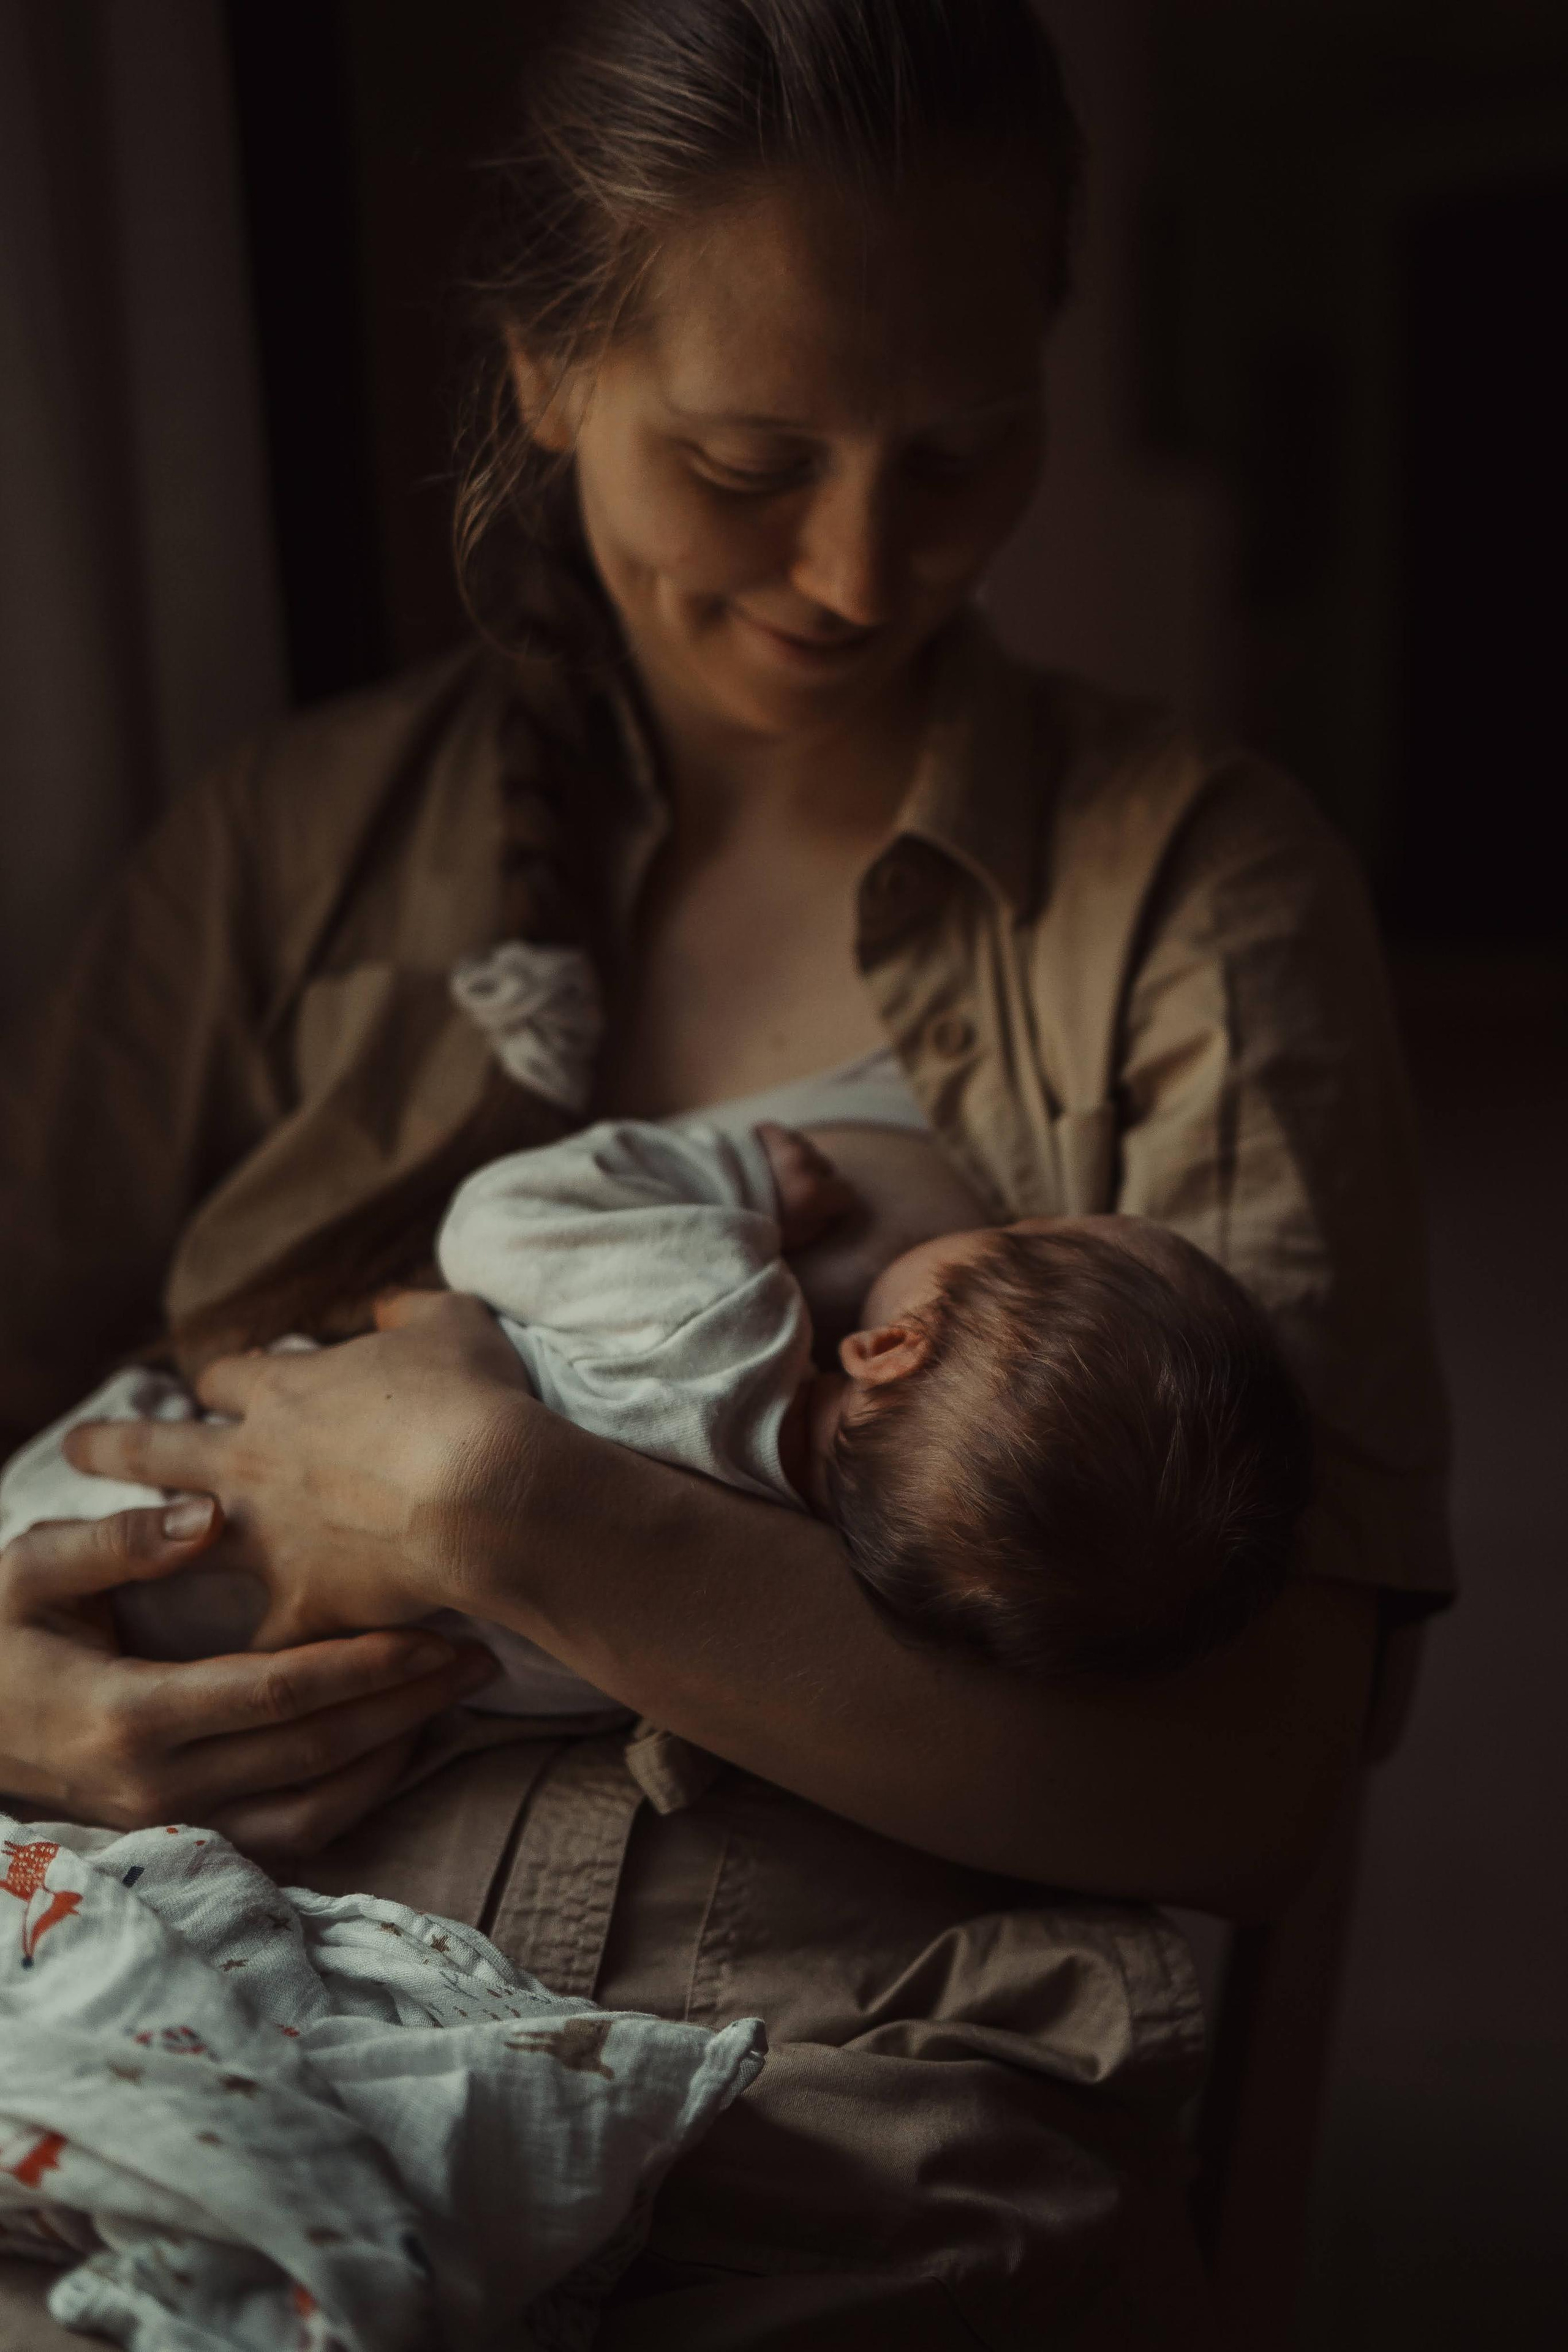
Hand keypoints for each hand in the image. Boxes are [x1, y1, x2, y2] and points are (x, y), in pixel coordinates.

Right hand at [0, 1501, 498, 1856]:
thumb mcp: (29, 1571)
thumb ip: (116, 1540)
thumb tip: (210, 1511)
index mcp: (127, 1714)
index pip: (276, 1690)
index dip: (362, 1659)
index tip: (431, 1623)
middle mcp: (159, 1786)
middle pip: (314, 1748)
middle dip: (405, 1701)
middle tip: (478, 1654)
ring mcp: (173, 1824)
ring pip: (315, 1806)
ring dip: (395, 1753)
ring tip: (455, 1696)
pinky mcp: (186, 1840)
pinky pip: (292, 1834)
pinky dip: (355, 1795)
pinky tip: (399, 1747)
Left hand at [63, 1292, 532, 1649]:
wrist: (483, 1488)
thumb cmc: (470, 1397)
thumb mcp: (449, 1324)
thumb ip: (408, 1310)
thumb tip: (386, 1308)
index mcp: (286, 1393)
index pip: (225, 1379)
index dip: (223, 1383)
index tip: (219, 1390)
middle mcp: (256, 1463)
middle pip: (158, 1450)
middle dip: (113, 1448)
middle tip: (74, 1449)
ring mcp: (270, 1539)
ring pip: (179, 1548)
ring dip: (148, 1555)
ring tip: (120, 1572)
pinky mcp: (303, 1604)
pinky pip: (268, 1644)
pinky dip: (269, 1660)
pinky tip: (264, 1686)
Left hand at [756, 1122, 860, 1251]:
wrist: (703, 1196)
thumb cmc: (748, 1225)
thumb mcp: (790, 1239)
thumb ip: (819, 1224)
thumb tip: (832, 1213)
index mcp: (812, 1192)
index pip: (847, 1193)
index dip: (835, 1205)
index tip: (823, 1210)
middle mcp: (804, 1162)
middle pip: (827, 1169)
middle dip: (817, 1181)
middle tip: (794, 1194)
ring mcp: (786, 1141)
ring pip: (807, 1151)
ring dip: (799, 1162)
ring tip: (776, 1177)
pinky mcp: (768, 1129)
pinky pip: (787, 1137)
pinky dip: (781, 1148)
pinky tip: (764, 1161)